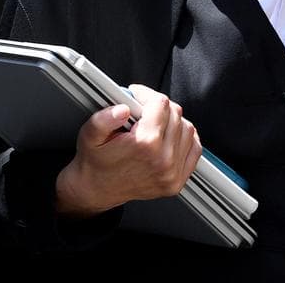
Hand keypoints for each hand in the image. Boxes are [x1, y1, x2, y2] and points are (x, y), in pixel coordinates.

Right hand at [54, 84, 202, 217]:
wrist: (97, 190)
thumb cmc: (95, 161)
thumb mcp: (90, 135)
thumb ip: (103, 119)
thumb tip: (123, 109)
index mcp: (145, 144)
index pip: (160, 103)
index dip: (147, 95)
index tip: (137, 96)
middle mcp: (163, 159)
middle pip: (175, 113)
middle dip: (159, 107)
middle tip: (143, 111)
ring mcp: (173, 172)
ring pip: (187, 128)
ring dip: (173, 122)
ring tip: (154, 125)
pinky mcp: (178, 180)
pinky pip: (194, 148)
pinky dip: (185, 139)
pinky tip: (169, 137)